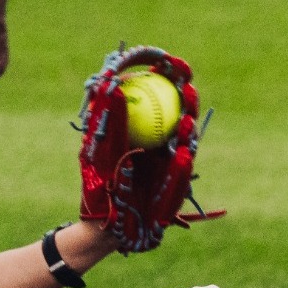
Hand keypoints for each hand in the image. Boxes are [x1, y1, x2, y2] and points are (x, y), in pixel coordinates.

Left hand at [78, 45, 223, 253]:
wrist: (104, 226)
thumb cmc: (98, 186)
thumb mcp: (99, 150)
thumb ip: (108, 119)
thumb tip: (109, 83)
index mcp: (149, 131)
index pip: (163, 97)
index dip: (170, 78)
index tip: (166, 62)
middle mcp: (166, 146)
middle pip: (182, 115)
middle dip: (188, 98)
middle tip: (185, 85)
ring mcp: (174, 168)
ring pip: (186, 144)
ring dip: (187, 131)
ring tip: (184, 119)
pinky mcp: (176, 194)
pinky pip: (179, 178)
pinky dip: (179, 166)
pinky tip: (181, 152)